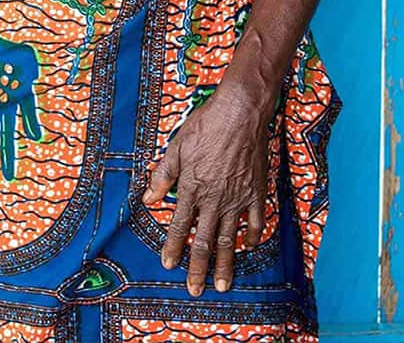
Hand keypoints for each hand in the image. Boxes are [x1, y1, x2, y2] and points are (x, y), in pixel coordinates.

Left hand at [142, 81, 275, 296]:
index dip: (173, 247)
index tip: (168, 265)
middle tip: (194, 290)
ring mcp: (237, 198)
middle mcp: (214, 199)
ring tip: (223, 285)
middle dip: (198, 267)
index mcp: (191, 188)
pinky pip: (256, 221)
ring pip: (230, 238)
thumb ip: (162, 175)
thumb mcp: (176, 146)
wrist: (240, 113)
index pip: (180, 225)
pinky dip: (253, 236)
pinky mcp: (256, 191)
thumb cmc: (206, 125)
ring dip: (225, 264)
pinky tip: (249, 247)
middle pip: (204, 240)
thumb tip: (147, 199)